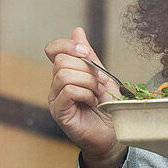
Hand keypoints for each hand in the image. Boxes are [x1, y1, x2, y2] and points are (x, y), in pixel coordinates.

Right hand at [44, 27, 126, 167]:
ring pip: (64, 75)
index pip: (53, 49)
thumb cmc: (108, 108)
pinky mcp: (60, 113)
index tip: (86, 52)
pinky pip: (68, 91)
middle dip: (86, 68)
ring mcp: (55, 100)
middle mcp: (55, 86)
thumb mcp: (101, 76)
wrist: (114, 136)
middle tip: (99, 83)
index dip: (68, 45)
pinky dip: (85, 93)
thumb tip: (77, 30)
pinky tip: (92, 102)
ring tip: (96, 95)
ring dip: (88, 82)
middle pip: (61, 61)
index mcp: (64, 74)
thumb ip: (89, 56)